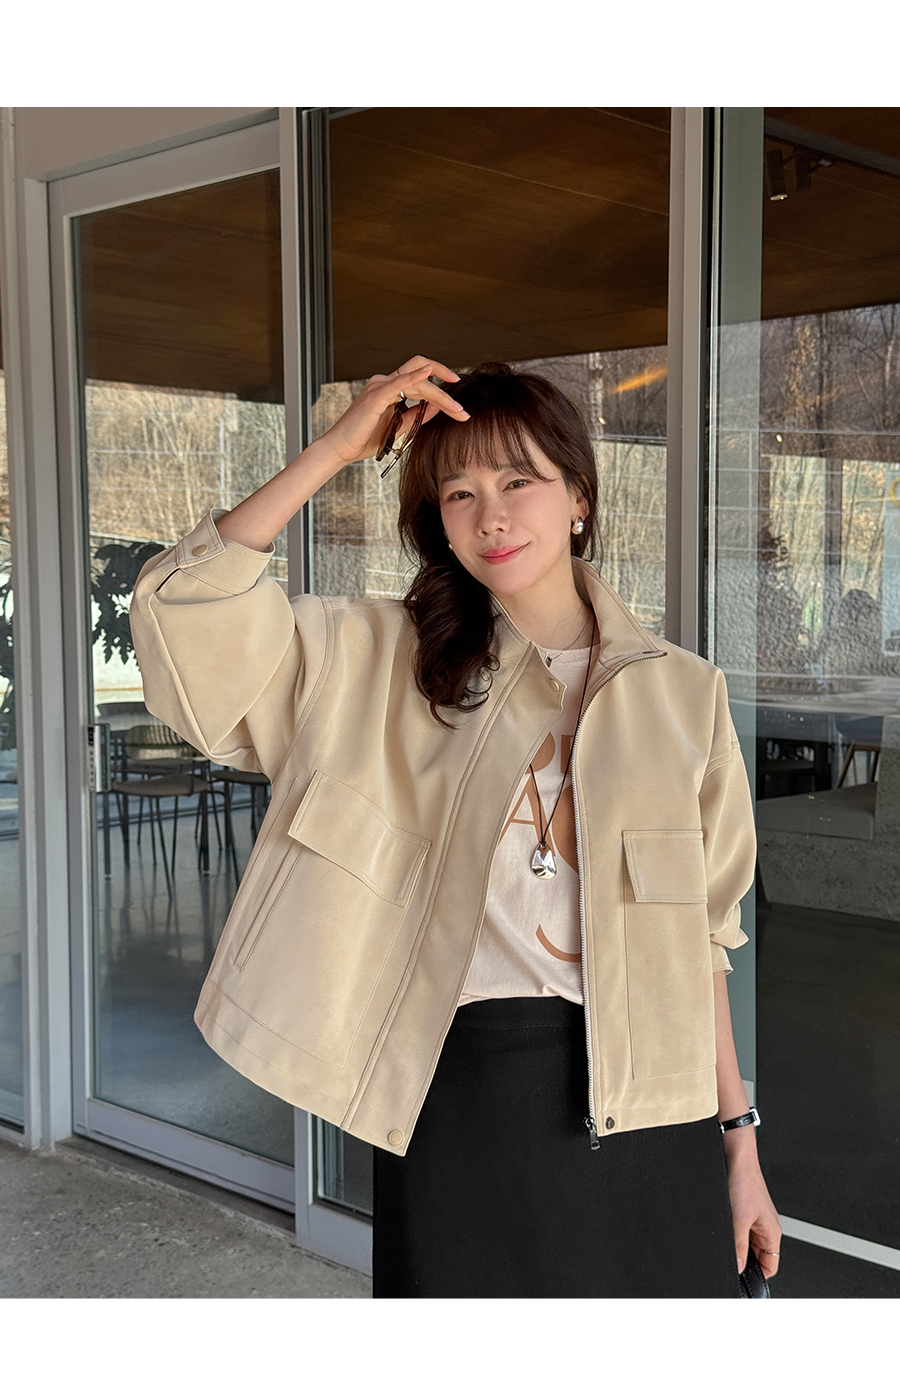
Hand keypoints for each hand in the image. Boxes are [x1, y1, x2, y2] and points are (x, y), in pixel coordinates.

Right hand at [316, 355, 469, 465]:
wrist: (342, 449)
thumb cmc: (365, 439)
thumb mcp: (399, 426)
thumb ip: (417, 415)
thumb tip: (438, 407)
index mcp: (389, 389)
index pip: (420, 379)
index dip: (441, 386)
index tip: (457, 402)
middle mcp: (384, 383)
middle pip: (422, 372)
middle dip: (445, 381)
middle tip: (462, 404)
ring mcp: (379, 387)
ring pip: (417, 381)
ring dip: (441, 394)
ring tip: (457, 410)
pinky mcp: (375, 396)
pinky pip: (399, 382)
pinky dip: (415, 376)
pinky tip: (429, 373)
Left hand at [727, 1154, 781, 1280]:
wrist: (736, 1157)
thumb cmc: (744, 1181)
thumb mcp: (738, 1220)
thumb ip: (739, 1246)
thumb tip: (738, 1267)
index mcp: (772, 1233)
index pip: (771, 1266)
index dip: (758, 1276)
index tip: (743, 1279)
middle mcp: (766, 1227)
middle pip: (758, 1256)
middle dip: (745, 1259)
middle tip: (731, 1259)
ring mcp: (756, 1219)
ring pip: (747, 1243)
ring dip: (737, 1245)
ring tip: (727, 1238)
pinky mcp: (745, 1210)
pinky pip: (741, 1230)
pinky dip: (733, 1233)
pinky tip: (724, 1228)